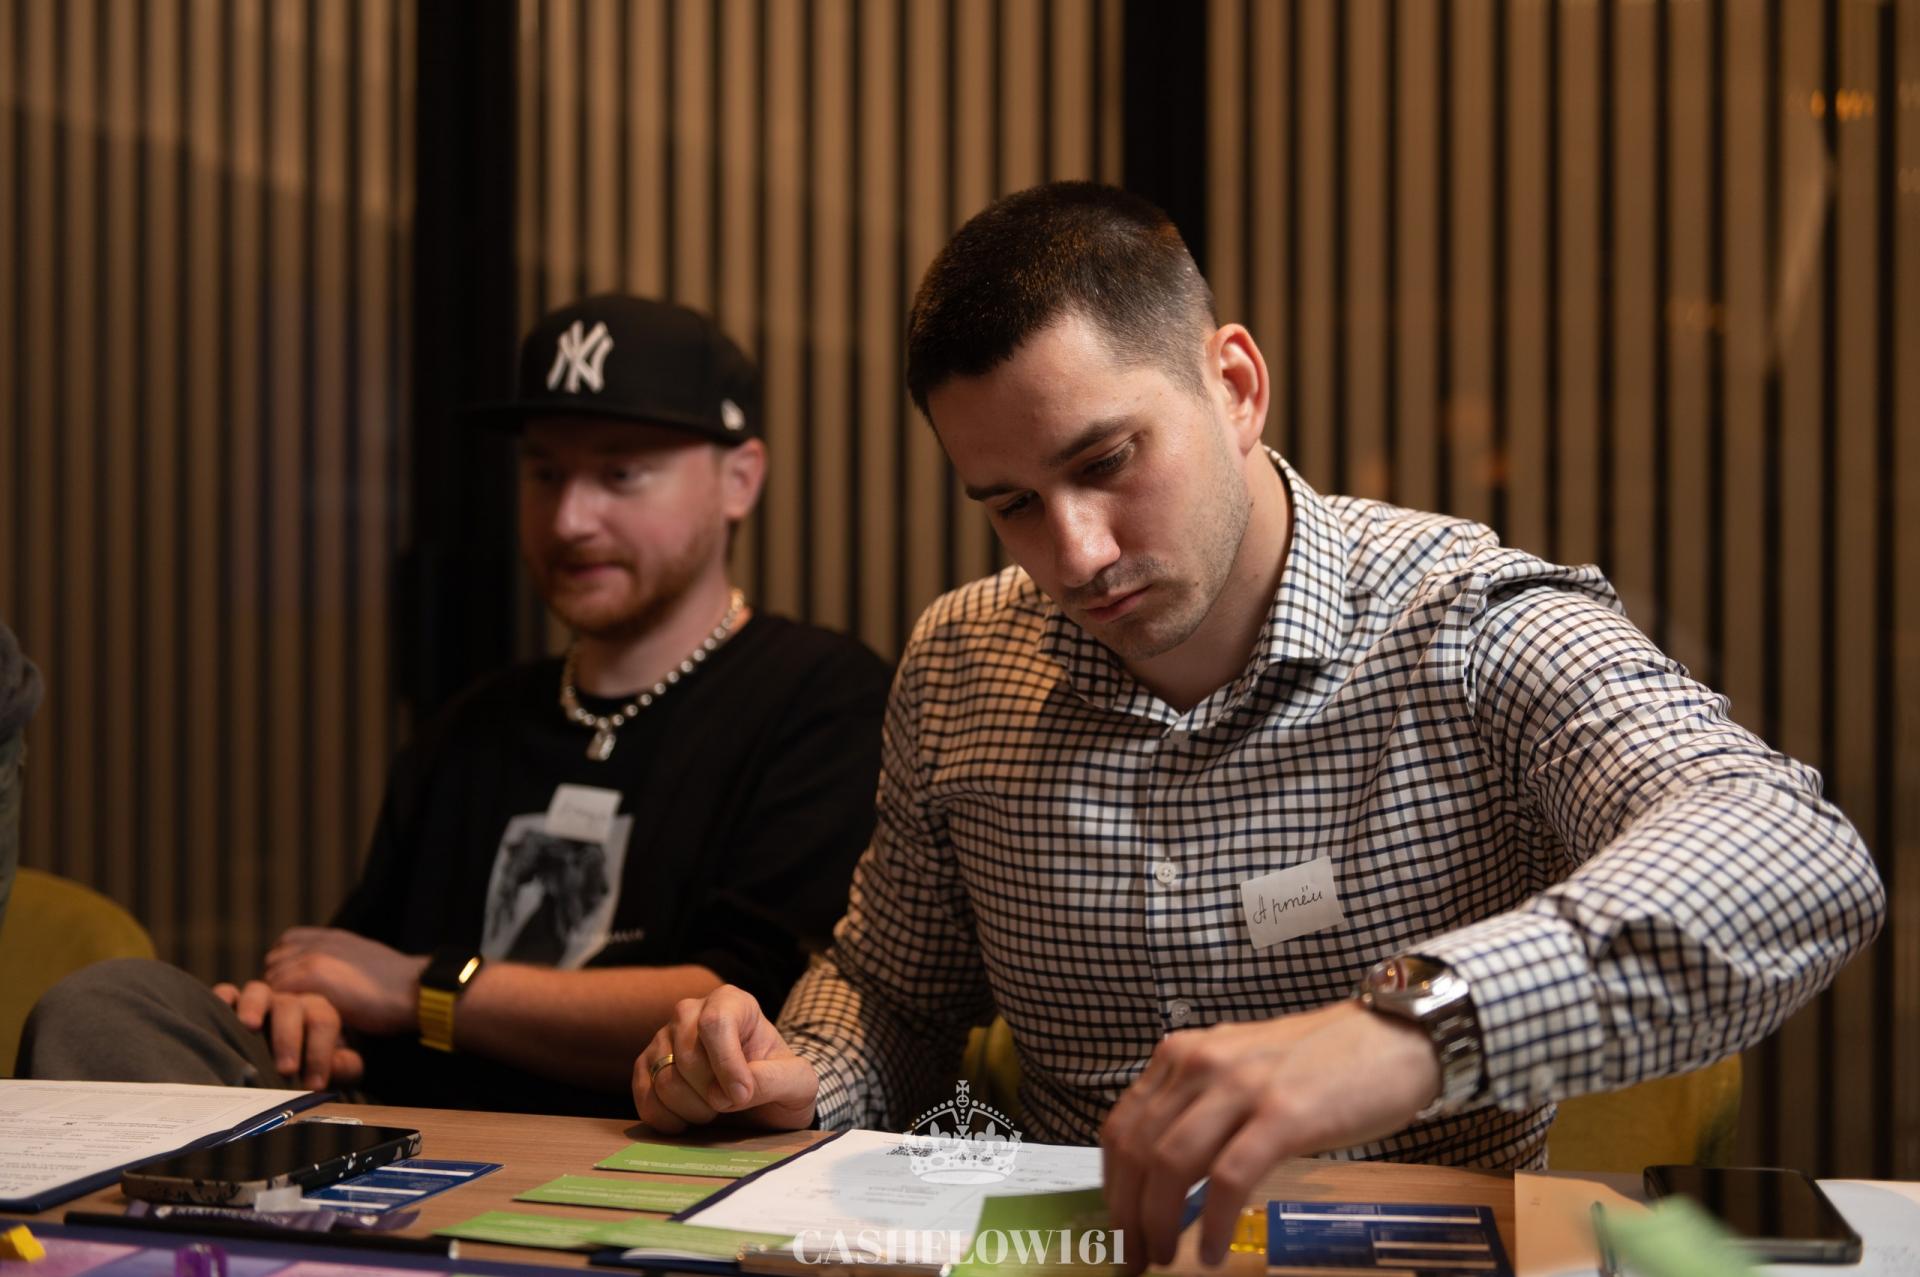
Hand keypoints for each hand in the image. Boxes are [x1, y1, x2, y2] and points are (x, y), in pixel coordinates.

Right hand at [211, 979, 366, 1089]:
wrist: (278, 1067)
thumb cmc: (306, 1070)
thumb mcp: (332, 1071)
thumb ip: (344, 1067)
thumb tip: (337, 1066)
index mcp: (316, 1014)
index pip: (323, 1021)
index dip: (321, 1052)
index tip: (315, 1084)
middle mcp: (288, 1004)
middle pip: (291, 1006)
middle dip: (289, 1037)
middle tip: (286, 1069)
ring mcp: (258, 1002)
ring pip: (259, 992)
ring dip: (254, 1007)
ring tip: (249, 1026)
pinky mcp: (230, 1006)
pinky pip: (225, 993)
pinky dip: (222, 999)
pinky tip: (219, 1012)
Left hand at [261, 927, 428, 1036]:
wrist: (418, 990)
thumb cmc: (399, 989)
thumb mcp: (364, 964)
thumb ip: (339, 966)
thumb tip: (323, 988)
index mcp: (330, 937)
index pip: (284, 947)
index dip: (285, 970)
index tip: (294, 992)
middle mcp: (317, 942)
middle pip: (272, 966)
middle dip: (277, 989)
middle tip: (290, 1015)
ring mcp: (311, 956)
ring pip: (270, 982)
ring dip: (277, 1004)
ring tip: (292, 1026)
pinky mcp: (310, 975)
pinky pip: (276, 996)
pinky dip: (282, 1014)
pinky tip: (296, 1030)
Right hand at [632, 984, 819, 1133]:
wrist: (759, 1102)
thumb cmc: (779, 1083)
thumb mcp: (799, 1082)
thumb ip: (777, 1080)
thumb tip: (736, 1091)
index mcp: (733, 1002)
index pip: (716, 1022)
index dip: (726, 1064)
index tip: (742, 1096)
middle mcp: (691, 1011)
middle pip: (687, 1055)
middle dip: (713, 1094)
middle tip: (732, 1105)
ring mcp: (664, 1038)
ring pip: (664, 1079)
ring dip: (693, 1110)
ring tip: (714, 1111)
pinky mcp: (646, 1067)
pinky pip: (644, 1097)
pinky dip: (667, 1119)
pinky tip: (688, 1121)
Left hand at [1100, 1001, 1440, 1269]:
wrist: (1392, 1039)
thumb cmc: (1319, 1063)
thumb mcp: (1239, 1071)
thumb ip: (1197, 1109)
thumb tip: (1158, 1177)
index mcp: (1182, 1054)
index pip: (1121, 1127)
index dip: (1110, 1187)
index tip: (1115, 1227)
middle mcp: (1201, 1063)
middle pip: (1136, 1150)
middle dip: (1125, 1214)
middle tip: (1130, 1256)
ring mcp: (1241, 1087)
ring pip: (1169, 1164)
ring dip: (1157, 1223)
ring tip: (1163, 1258)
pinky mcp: (1282, 1115)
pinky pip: (1226, 1179)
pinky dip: (1209, 1223)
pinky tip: (1209, 1251)